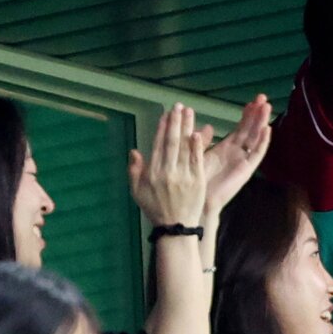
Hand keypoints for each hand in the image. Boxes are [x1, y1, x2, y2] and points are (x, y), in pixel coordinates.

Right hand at [129, 105, 207, 227]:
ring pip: (185, 148)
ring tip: (189, 112)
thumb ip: (135, 171)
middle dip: (174, 122)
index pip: (158, 145)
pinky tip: (198, 132)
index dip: (162, 128)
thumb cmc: (156, 209)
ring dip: (186, 128)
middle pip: (171, 143)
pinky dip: (197, 147)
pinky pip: (197, 161)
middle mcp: (167, 172)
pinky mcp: (197, 181)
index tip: (166, 114)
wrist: (175, 227)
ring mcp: (183, 176)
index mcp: (153, 173)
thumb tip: (134, 150)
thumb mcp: (138, 192)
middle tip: (178, 106)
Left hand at [198, 96, 271, 218]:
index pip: (241, 128)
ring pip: (256, 138)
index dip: (247, 115)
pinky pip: (257, 154)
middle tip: (263, 98)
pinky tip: (267, 129)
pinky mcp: (246, 170)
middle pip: (251, 129)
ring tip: (266, 107)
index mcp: (227, 148)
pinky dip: (263, 142)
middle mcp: (238, 153)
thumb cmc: (197, 181)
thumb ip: (201, 141)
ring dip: (261, 122)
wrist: (199, 201)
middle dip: (257, 114)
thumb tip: (206, 127)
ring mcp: (243, 160)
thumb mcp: (197, 155)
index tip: (251, 101)